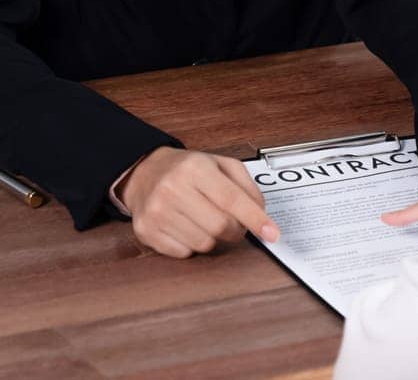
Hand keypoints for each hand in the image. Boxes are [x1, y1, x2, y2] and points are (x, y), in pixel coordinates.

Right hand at [118, 147, 279, 257]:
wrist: (144, 173)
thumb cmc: (187, 170)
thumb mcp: (220, 165)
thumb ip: (246, 186)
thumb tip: (261, 214)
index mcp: (195, 167)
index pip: (232, 199)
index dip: (255, 219)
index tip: (272, 233)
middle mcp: (173, 188)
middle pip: (220, 226)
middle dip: (235, 230)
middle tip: (234, 223)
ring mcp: (157, 211)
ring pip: (204, 243)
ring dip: (213, 238)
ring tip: (205, 219)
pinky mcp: (146, 231)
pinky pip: (184, 253)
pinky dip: (192, 244)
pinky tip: (186, 226)